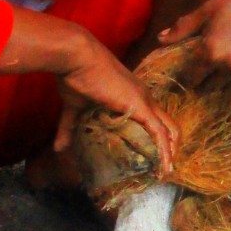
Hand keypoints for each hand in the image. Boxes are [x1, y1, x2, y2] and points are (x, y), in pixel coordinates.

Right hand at [52, 30, 176, 173]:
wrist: (76, 57)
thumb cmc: (76, 76)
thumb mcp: (74, 107)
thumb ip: (69, 128)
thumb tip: (58, 148)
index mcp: (133, 95)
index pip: (155, 118)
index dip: (159, 137)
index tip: (156, 159)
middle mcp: (144, 97)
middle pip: (169, 125)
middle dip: (171, 147)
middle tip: (165, 170)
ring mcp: (145, 101)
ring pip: (169, 130)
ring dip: (170, 153)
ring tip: (166, 174)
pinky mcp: (141, 106)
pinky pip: (159, 133)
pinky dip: (164, 151)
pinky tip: (164, 167)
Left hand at [160, 0, 230, 80]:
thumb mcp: (209, 9)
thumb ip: (183, 27)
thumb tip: (160, 40)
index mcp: (211, 52)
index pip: (191, 77)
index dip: (189, 75)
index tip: (191, 71)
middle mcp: (229, 69)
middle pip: (208, 88)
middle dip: (205, 80)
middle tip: (208, 69)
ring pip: (228, 89)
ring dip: (224, 81)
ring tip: (228, 66)